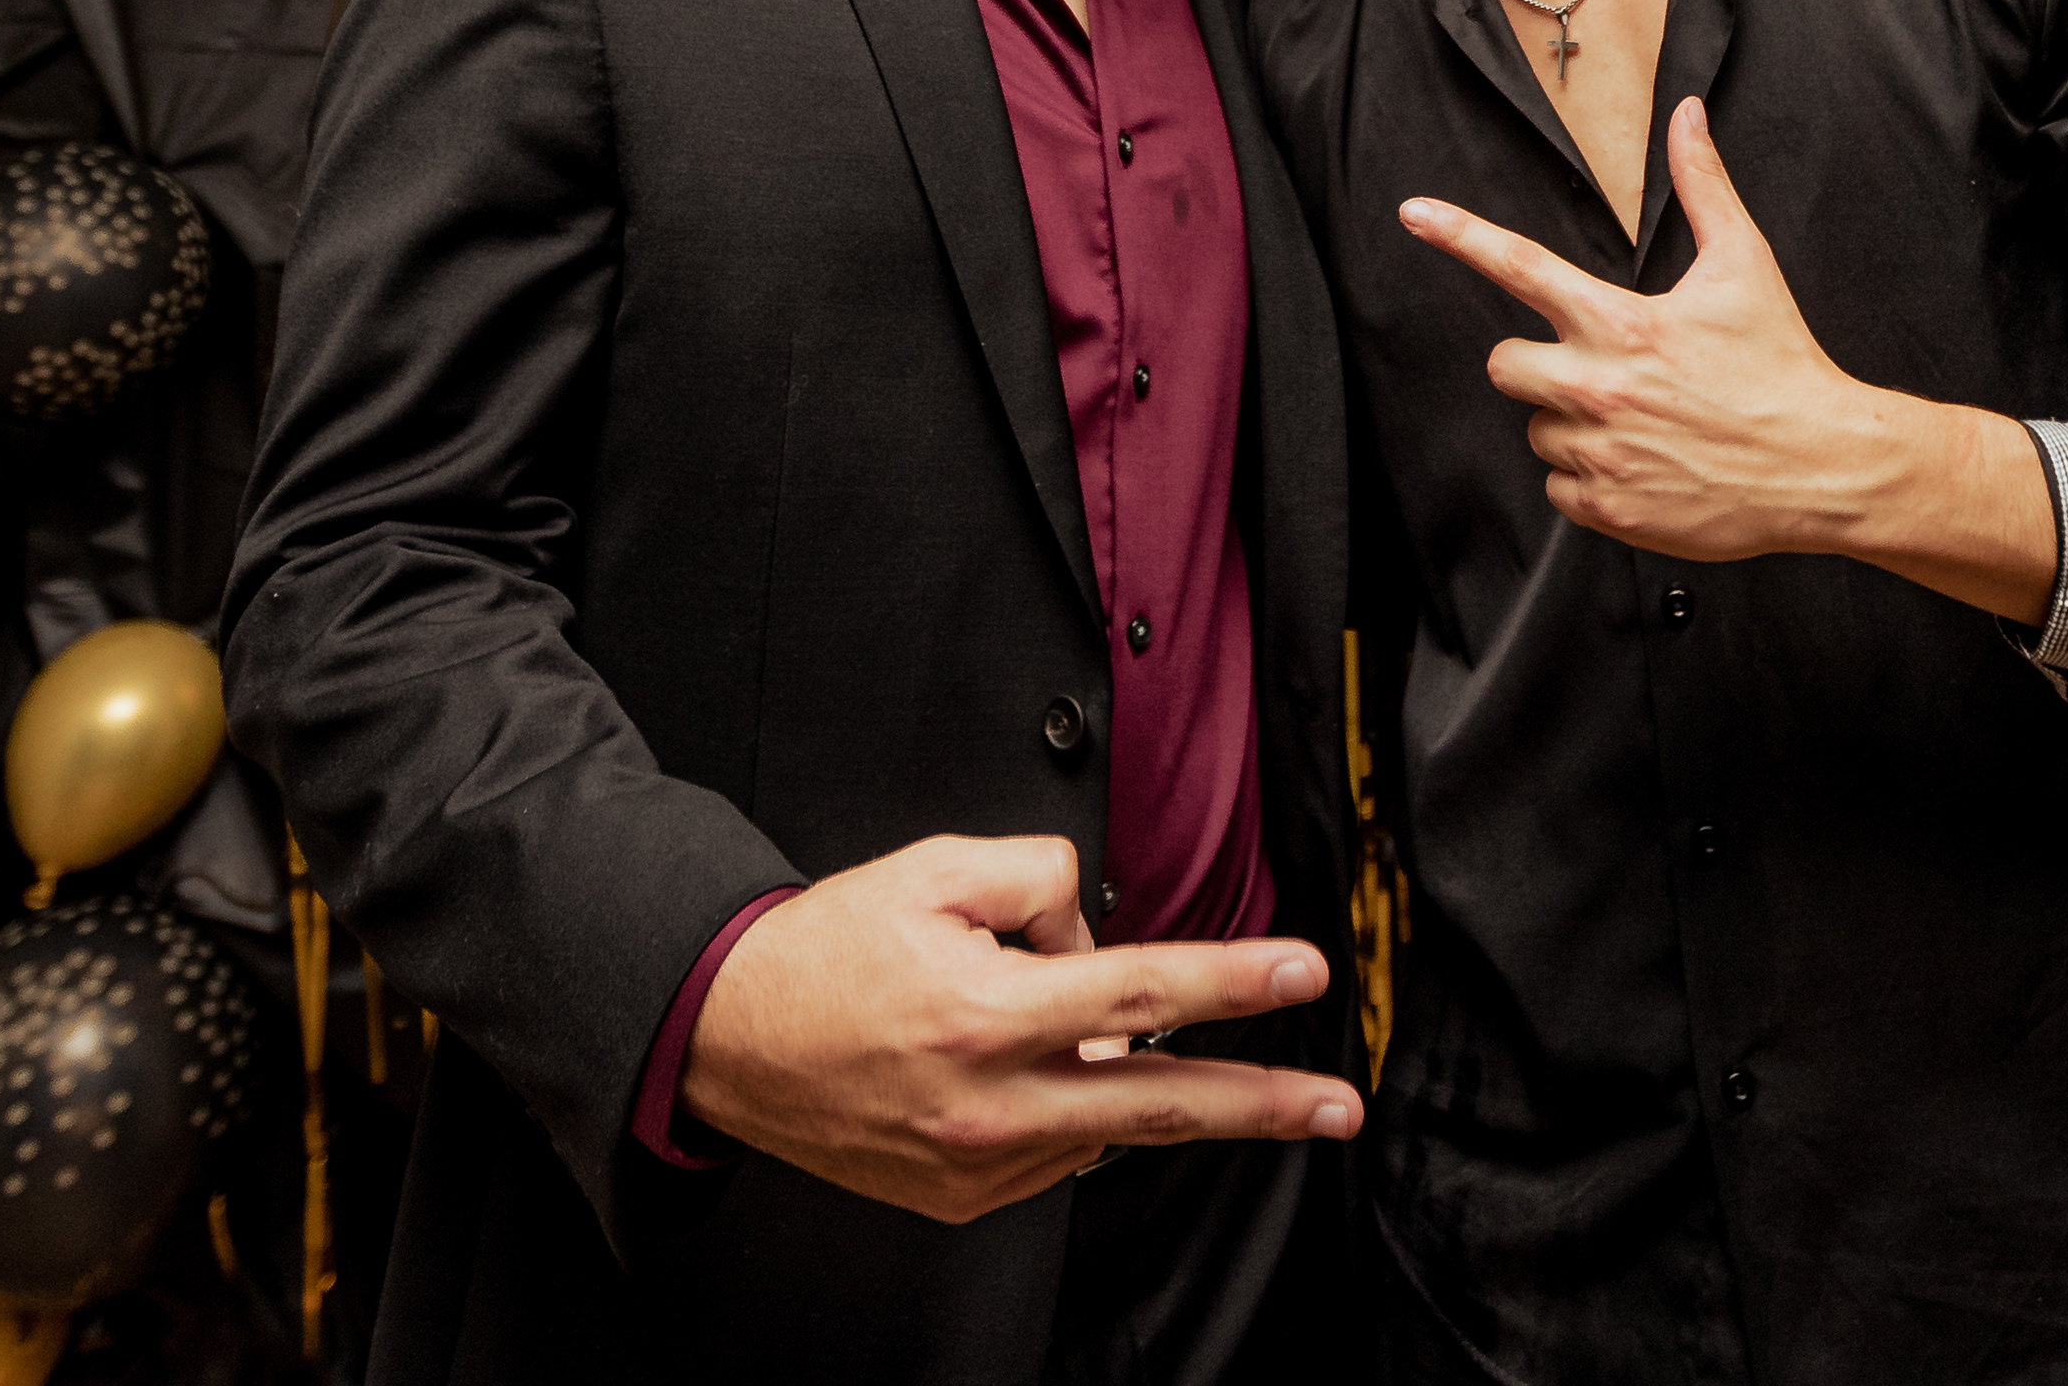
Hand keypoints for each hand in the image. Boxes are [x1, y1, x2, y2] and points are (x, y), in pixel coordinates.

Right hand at [678, 833, 1363, 1225]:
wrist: (729, 1037)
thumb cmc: (828, 952)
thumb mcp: (937, 869)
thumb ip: (1044, 881)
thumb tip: (1102, 936)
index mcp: (984, 1014)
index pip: (1139, 994)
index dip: (1233, 981)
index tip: (1303, 973)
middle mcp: (987, 1103)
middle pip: (1159, 1103)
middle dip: (1264, 1106)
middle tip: (1338, 1107)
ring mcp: (978, 1162)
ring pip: (1105, 1122)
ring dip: (1139, 1085)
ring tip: (1108, 1037)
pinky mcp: (964, 1198)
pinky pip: (1056, 1149)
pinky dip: (1071, 1108)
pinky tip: (1040, 1070)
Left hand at [1397, 98, 2056, 621]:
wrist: (1821, 465)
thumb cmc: (1781, 362)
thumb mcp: (1745, 265)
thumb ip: (1704, 186)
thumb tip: (1687, 114)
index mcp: (1621, 323)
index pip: (1521, 268)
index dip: (1461, 236)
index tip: (1413, 213)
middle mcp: (1598, 387)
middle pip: (1503, 364)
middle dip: (1537, 362)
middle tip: (1596, 367)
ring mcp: (1598, 452)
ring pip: (1535, 429)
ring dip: (1572, 424)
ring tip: (1641, 421)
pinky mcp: (1607, 507)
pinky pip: (1559, 487)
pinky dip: (1591, 478)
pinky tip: (1645, 464)